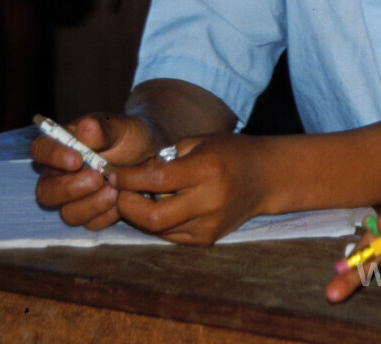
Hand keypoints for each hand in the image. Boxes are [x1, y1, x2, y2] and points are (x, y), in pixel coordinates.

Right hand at [32, 114, 159, 229]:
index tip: (76, 159)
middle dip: (69, 189)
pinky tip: (122, 201)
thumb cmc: (132, 136)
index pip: (40, 149)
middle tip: (97, 179)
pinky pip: (90, 223)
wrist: (153, 155)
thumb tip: (86, 127)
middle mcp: (61, 174)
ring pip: (67, 212)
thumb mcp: (123, 127)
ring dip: (91, 204)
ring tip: (115, 190)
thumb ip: (105, 128)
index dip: (52, 156)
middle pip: (45, 190)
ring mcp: (74, 198)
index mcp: (62, 145)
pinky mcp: (91, 214)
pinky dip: (106, 214)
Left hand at [107, 133, 271, 244]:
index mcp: (207, 169)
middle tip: (119, 193)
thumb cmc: (230, 152)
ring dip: (139, 215)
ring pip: (158, 230)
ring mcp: (209, 225)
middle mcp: (209, 201)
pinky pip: (170, 236)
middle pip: (152, 217)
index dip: (128, 179)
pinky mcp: (207, 239)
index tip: (114, 173)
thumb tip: (130, 175)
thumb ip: (164, 158)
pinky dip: (157, 223)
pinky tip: (158, 207)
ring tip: (137, 198)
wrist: (266, 178)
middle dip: (127, 206)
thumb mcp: (199, 142)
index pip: (157, 180)